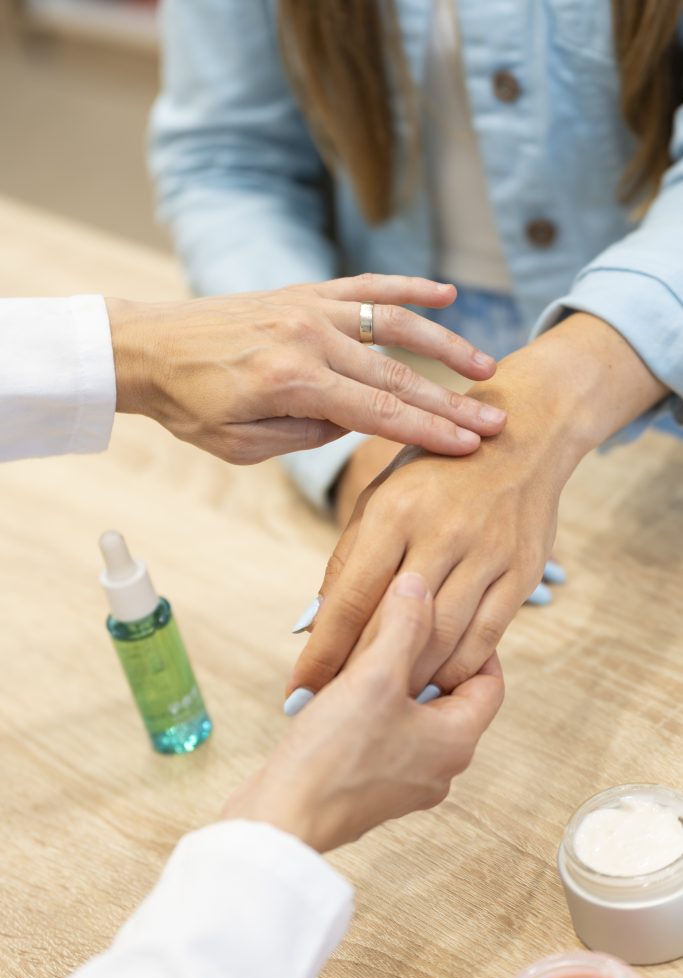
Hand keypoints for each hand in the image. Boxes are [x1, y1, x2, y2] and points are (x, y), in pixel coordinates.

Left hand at [107, 275, 505, 464]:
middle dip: (451, 402)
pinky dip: (409, 288)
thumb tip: (353, 423)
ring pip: (395, 325)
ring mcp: (311, 307)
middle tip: (497, 419)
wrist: (148, 347)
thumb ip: (304, 436)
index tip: (470, 446)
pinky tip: (447, 292)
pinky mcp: (305, 292)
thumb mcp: (240, 445)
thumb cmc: (189, 404)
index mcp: (293, 381)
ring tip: (485, 367)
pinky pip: (367, 286)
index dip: (428, 431)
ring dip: (445, 346)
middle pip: (396, 375)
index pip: (377, 413)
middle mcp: (310, 337)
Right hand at [222, 573, 503, 852]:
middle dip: (425, 656)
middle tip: (399, 621)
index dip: (473, 641)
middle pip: (448, 695)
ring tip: (363, 649)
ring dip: (392, 680)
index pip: (489, 681)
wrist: (282, 820)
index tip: (445, 611)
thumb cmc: (334, 756)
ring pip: (412, 714)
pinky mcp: (369, 786)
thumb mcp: (374, 676)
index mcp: (455, 742)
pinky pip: (383, 734)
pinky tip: (338, 688)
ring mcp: (403, 781)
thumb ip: (402, 625)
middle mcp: (439, 766)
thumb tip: (418, 584)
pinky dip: (369, 706)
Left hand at [286, 314, 667, 703]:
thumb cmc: (437, 470)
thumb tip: (318, 622)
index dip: (321, 653)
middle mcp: (440, 533)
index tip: (298, 688)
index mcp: (393, 512)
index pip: (348, 599)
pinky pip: (487, 637)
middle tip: (335, 705)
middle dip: (358, 674)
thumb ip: (350, 557)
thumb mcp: (382, 496)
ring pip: (442, 641)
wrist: (523, 435)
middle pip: (392, 627)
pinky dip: (458, 669)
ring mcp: (486, 554)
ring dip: (409, 679)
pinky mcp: (521, 571)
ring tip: (383, 702)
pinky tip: (436, 682)